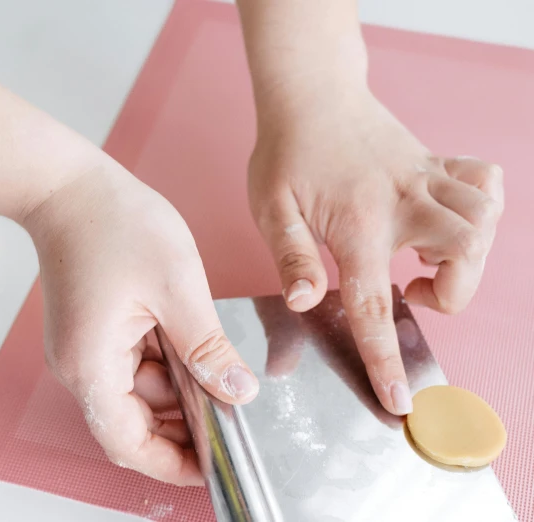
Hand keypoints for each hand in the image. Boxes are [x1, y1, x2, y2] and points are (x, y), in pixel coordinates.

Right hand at [23, 160, 258, 484]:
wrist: (69, 186)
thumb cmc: (113, 224)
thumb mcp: (177, 288)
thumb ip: (208, 348)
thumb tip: (237, 391)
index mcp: (93, 365)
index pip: (128, 443)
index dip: (171, 463)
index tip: (212, 466)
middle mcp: (80, 366)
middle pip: (134, 420)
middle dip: (183, 421)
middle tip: (230, 408)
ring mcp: (84, 349)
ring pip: (137, 391)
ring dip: (177, 387)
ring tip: (215, 364)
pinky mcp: (92, 332)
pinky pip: (131, 364)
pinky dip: (164, 362)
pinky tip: (188, 341)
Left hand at [248, 86, 502, 415]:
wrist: (309, 95)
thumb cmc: (285, 153)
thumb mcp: (272, 209)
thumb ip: (292, 257)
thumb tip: (306, 301)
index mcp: (357, 224)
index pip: (374, 303)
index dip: (386, 357)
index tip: (400, 400)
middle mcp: (403, 201)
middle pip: (465, 254)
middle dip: (453, 290)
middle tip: (410, 288)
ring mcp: (425, 178)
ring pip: (485, 218)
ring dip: (469, 253)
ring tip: (425, 257)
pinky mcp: (436, 161)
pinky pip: (486, 180)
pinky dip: (481, 207)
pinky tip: (445, 219)